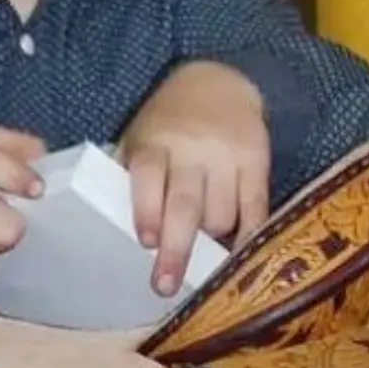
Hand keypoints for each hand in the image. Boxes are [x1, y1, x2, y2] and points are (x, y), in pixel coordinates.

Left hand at [120, 61, 269, 295]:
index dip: (147, 208)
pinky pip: (256, 208)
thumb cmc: (168, 122)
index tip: (147, 242)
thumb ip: (131, 175)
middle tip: (165, 285)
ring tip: (200, 249)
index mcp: (155, 143)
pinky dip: (248, 237)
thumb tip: (110, 228)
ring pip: (221, 215)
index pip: (148, 175)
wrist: (221, 82)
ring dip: (210, 240)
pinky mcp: (258, 163)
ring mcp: (228, 157)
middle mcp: (192, 150)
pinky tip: (238, 257)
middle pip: (185, 205)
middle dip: (176, 248)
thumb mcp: (141, 137)